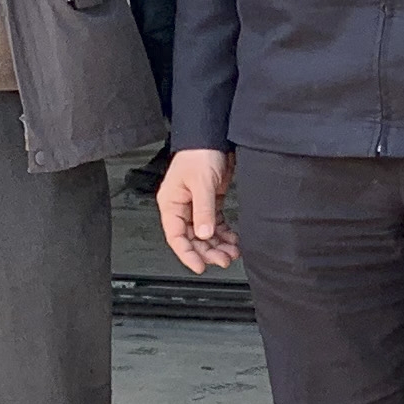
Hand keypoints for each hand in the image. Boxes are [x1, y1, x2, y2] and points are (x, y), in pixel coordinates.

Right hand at [157, 147, 237, 271]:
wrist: (213, 136)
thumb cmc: (199, 153)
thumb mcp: (201, 183)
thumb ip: (203, 210)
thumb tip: (204, 234)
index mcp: (171, 203)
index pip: (176, 236)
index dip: (187, 254)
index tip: (200, 266)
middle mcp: (182, 207)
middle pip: (192, 238)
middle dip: (208, 251)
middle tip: (223, 260)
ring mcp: (196, 205)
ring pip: (205, 233)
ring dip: (218, 245)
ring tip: (231, 252)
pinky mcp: (209, 201)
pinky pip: (215, 224)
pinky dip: (224, 233)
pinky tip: (232, 240)